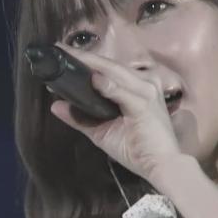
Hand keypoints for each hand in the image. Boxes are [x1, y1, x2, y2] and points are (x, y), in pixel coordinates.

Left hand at [49, 42, 182, 182]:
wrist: (161, 167)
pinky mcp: (145, 105)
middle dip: (84, 57)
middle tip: (59, 50)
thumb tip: (56, 106)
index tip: (63, 53)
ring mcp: (146, 92)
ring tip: (69, 58)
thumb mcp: (102, 131)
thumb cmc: (136, 149)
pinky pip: (122, 92)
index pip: (108, 68)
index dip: (86, 60)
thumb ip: (80, 118)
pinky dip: (107, 85)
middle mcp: (144, 83)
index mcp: (137, 86)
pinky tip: (93, 79)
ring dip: (91, 65)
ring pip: (114, 72)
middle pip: (109, 65)